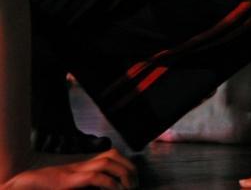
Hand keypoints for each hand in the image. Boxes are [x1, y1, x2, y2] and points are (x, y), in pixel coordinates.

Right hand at [4, 148, 136, 188]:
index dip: (126, 164)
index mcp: (84, 164)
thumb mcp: (74, 184)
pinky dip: (110, 184)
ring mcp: (76, 170)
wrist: (25, 183)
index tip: (134, 179)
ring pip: (108, 162)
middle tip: (135, 185)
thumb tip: (110, 186)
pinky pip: (96, 178)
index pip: (113, 154)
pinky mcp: (70, 181)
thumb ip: (90, 183)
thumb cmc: (48, 186)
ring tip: (129, 188)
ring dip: (123, 174)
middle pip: (113, 155)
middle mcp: (82, 163)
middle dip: (129, 168)